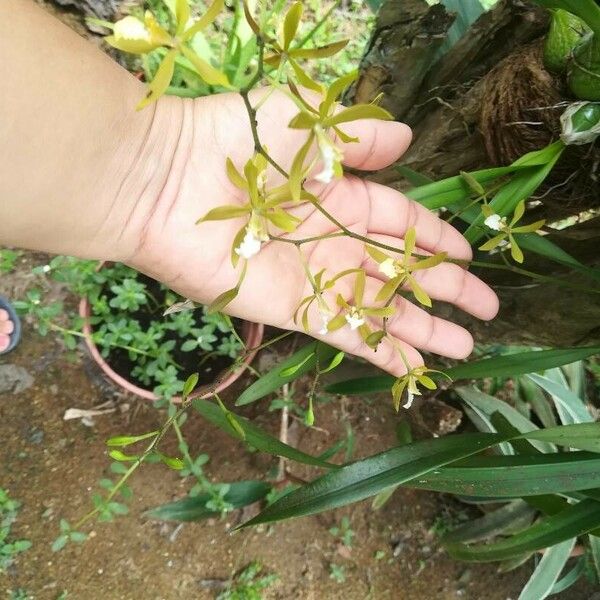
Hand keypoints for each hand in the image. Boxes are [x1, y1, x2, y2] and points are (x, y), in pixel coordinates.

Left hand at [123, 90, 498, 375]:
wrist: (164, 182)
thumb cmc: (233, 140)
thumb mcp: (307, 123)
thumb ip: (358, 137)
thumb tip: (408, 141)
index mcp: (338, 193)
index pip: (398, 220)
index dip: (433, 237)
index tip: (468, 254)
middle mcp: (329, 239)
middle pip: (397, 271)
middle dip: (442, 290)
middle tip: (484, 310)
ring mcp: (313, 278)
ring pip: (378, 309)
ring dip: (419, 330)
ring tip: (461, 350)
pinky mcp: (291, 310)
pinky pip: (344, 333)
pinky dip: (378, 351)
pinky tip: (412, 367)